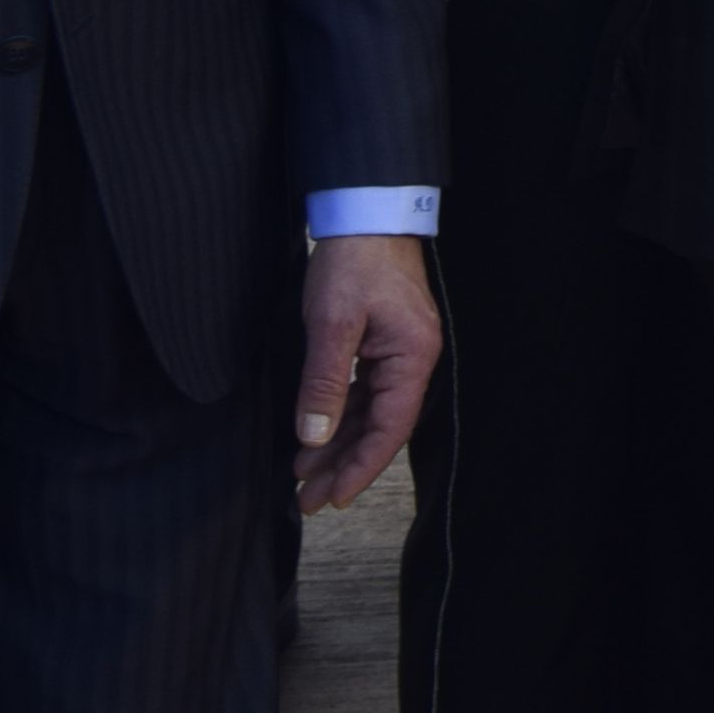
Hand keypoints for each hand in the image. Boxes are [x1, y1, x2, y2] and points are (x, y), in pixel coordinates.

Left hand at [294, 232, 440, 512]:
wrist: (365, 212)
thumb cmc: (355, 261)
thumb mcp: (333, 323)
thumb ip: (324, 383)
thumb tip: (313, 435)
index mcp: (412, 357)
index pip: (390, 428)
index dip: (362, 467)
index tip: (333, 497)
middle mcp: (412, 360)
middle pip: (379, 427)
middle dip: (342, 466)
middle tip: (306, 500)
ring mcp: (397, 352)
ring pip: (367, 413)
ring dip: (336, 445)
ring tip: (301, 477)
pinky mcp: (381, 344)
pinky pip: (361, 392)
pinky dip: (337, 417)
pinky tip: (312, 437)